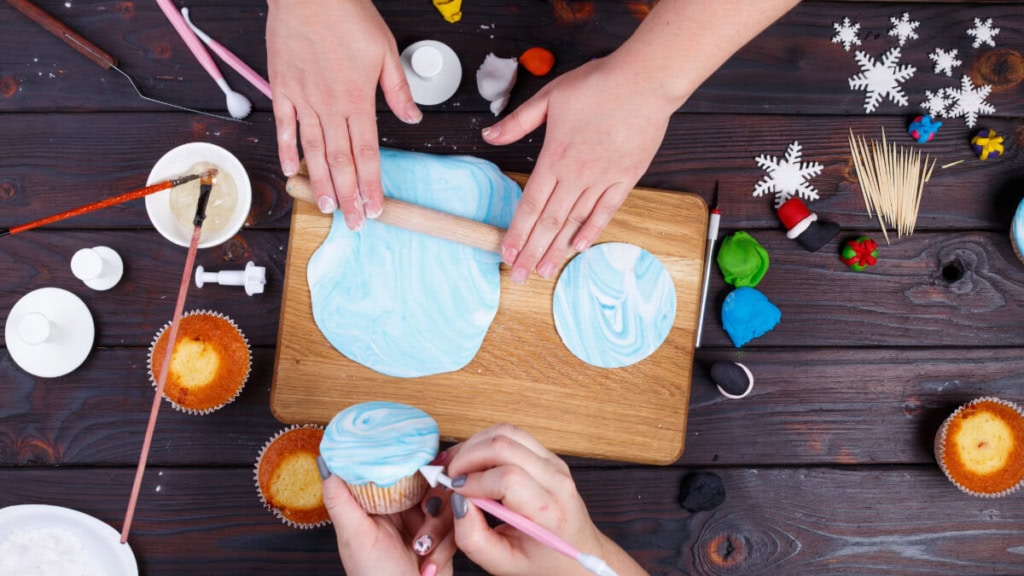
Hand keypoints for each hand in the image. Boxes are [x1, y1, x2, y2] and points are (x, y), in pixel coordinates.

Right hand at [266, 0, 420, 228]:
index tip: (375, 208)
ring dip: (321, 182)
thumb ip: (399, 90)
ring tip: (327, 208)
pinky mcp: (283, 89)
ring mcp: (303, 100)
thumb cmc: (348, 15)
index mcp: (358, 100)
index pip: (367, 153)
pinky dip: (287, 149)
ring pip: (314, 151)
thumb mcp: (386, 51)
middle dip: (349, 196)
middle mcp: (330, 106)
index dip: (371, 184)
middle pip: (341, 161)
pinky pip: (284, 126)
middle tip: (354, 223)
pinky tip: (292, 170)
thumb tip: (412, 118)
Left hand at [319, 455, 454, 575]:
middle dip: (431, 505)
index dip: (411, 464)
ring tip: (421, 551)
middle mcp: (400, 507)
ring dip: (438, 530)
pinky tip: (429, 562)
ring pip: (447, 502)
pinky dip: (445, 544)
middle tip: (424, 518)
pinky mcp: (444, 534)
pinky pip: (458, 522)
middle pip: (429, 481)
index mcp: (376, 502)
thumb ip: (340, 500)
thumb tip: (326, 461)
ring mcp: (424, 520)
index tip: (423, 468)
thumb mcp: (354, 537)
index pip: (396, 466)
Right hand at [446, 424, 646, 575]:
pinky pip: (513, 434)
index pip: (507, 478)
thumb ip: (473, 539)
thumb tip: (457, 502)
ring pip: (507, 432)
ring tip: (460, 468)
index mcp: (548, 511)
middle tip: (450, 476)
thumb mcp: (502, 563)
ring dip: (475, 445)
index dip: (473, 481)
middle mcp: (556, 480)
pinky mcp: (548, 455)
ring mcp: (554, 462)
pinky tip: (475, 462)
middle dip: (467, 456)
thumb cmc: (542, 561)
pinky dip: (486, 441)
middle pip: (504, 445)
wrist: (580, 553)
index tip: (453, 491)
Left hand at [483, 55, 680, 283]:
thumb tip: (489, 135)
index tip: (506, 254)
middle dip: (533, 252)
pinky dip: (591, 230)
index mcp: (554, 157)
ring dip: (558, 249)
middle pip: (549, 222)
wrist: (644, 81)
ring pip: (575, 222)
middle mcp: (576, 175)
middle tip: (521, 276)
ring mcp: (603, 179)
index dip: (517, 233)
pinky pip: (605, 211)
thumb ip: (517, 121)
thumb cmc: (597, 84)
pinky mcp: (625, 178)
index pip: (529, 204)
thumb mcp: (548, 97)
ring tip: (545, 271)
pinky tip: (579, 248)